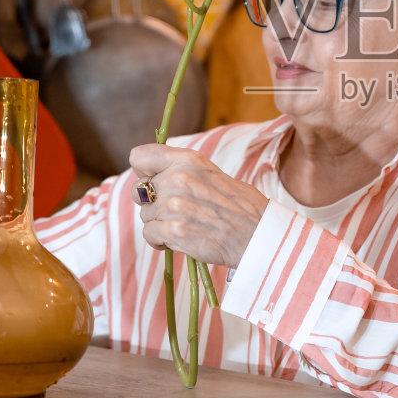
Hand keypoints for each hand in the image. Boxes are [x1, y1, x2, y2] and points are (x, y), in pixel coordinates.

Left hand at [129, 144, 268, 267]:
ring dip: (159, 223)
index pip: (139, 157)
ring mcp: (174, 205)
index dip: (143, 172)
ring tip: (184, 225)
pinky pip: (149, 234)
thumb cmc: (239, 205)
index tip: (153, 181)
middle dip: (152, 202)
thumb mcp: (210, 173)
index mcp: (187, 160)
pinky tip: (180, 239)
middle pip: (138, 191)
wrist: (258, 234)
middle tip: (174, 210)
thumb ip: (181, 171)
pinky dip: (160, 240)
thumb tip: (150, 177)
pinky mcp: (174, 231)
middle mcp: (177, 179)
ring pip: (145, 215)